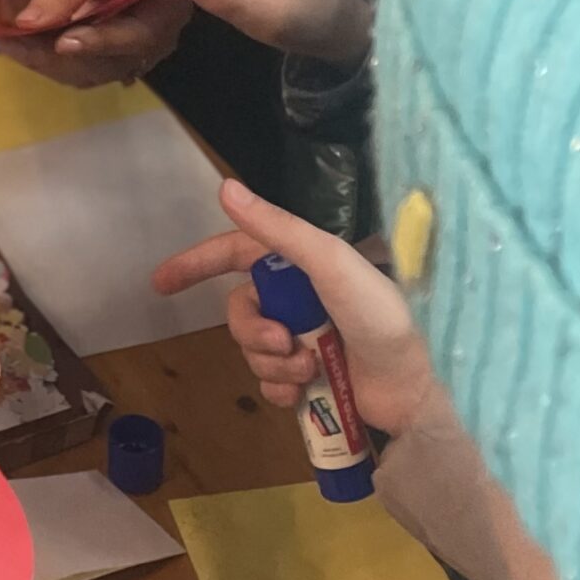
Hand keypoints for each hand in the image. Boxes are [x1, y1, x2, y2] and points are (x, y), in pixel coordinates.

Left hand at [1, 0, 189, 85]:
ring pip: (87, 71)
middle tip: (10, 44)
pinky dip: (49, 57)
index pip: (131, 37)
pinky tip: (19, 45)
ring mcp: (132, 53)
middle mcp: (154, 43)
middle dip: (53, 57)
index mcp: (165, 13)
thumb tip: (27, 24)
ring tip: (7, 44)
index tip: (62, 43)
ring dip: (45, 61)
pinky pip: (80, 65)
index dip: (95, 42)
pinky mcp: (110, 54)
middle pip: (104, 65)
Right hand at [150, 177, 434, 436]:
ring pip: (252, 351)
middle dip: (252, 331)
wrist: (419, 383)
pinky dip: (280, 389)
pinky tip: (304, 391)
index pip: (233, 255)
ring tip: (309, 367)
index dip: (195, 266)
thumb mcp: (329, 262)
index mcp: (301, 263)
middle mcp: (299, 298)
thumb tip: (224, 188)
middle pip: (239, 311)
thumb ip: (276, 228)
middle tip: (283, 341)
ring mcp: (304, 339)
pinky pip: (269, 384)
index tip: (160, 284)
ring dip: (272, 363)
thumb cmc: (379, 314)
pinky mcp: (311, 378)